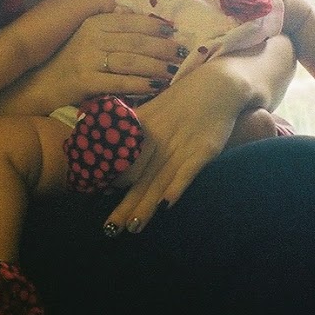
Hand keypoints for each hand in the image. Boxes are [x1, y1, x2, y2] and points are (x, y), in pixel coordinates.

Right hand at [35, 11, 185, 107]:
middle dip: (162, 47)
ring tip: (173, 70)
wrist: (42, 84)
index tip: (174, 31)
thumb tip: (154, 28)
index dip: (154, 26)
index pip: (130, 21)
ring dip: (156, 66)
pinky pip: (120, 82)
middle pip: (135, 41)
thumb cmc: (72, 61)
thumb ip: (114, 32)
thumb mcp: (89, 38)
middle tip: (181, 52)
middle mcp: (91, 38)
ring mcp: (87, 60)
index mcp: (94, 24)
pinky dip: (140, 85)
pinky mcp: (86, 82)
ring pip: (131, 61)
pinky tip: (155, 87)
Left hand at [100, 64, 243, 233]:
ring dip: (146, 205)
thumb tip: (110, 144)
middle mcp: (158, 142)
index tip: (97, 202)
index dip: (111, 184)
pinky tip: (166, 204)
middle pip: (139, 179)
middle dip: (124, 206)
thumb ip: (134, 129)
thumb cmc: (183, 99)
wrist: (217, 84)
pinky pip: (188, 171)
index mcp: (143, 131)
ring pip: (159, 181)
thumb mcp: (153, 111)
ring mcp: (181, 147)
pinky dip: (177, 186)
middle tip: (109, 230)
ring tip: (133, 227)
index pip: (124, 163)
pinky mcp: (203, 150)